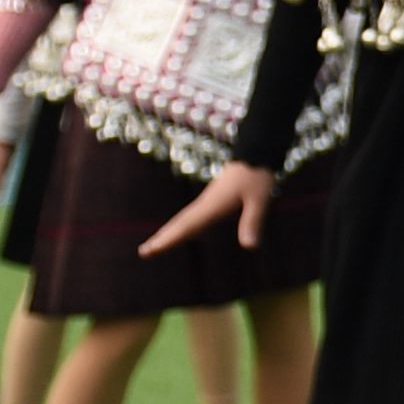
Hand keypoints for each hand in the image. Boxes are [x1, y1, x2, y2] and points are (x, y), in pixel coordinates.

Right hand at [143, 161, 275, 256]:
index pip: (186, 227)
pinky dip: (182, 226)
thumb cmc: (257, 175)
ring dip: (168, 232)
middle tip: (143, 253)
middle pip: (179, 224)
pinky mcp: (213, 199)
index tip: (150, 250)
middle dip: (162, 238)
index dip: (169, 240)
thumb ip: (252, 222)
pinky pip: (193, 216)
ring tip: (154, 246)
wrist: (255, 151)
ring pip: (184, 220)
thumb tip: (250, 247)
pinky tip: (182, 231)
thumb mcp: (259, 200)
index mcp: (212, 206)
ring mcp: (207, 201)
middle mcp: (205, 204)